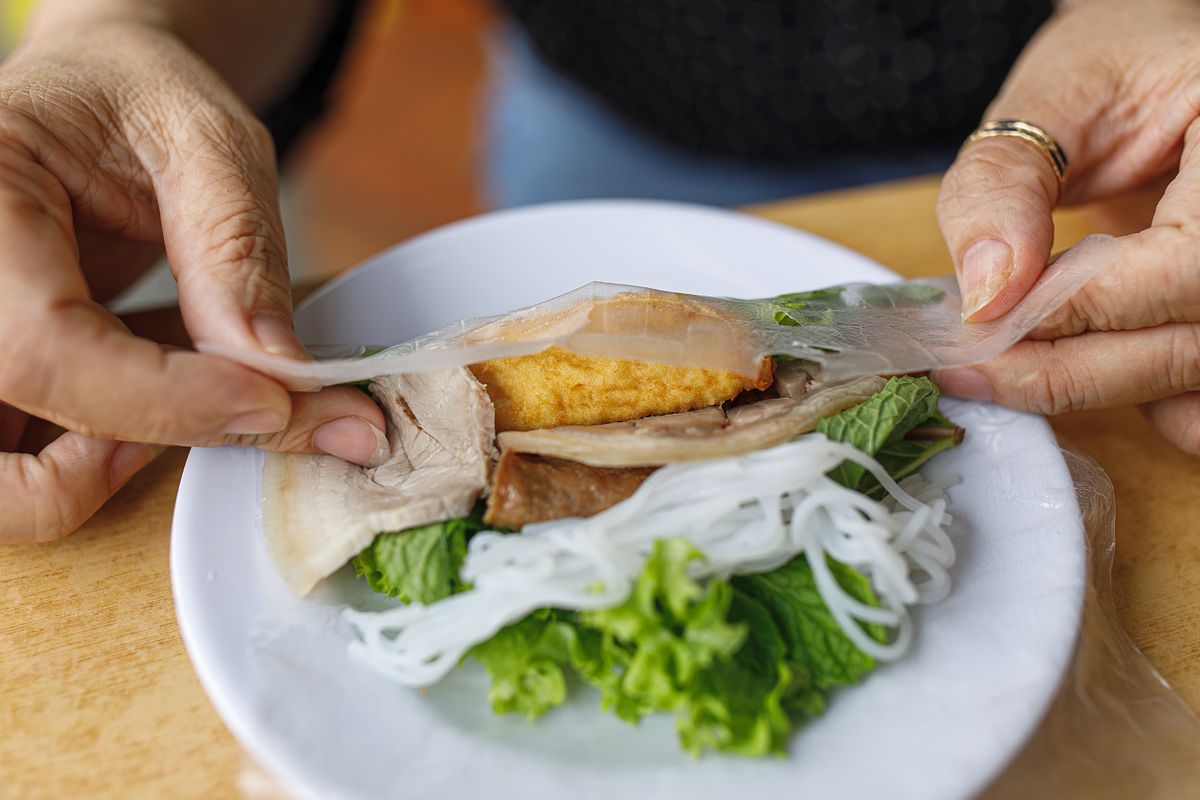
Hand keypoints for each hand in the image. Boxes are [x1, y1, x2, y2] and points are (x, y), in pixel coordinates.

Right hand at [0, 19, 384, 542]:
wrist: (95, 97)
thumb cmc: (137, 96)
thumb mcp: (208, 142)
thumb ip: (236, 253)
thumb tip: (281, 375)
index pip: (43, 346)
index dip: (164, 401)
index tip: (275, 403)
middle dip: (122, 457)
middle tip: (224, 409)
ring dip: (84, 479)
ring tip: (170, 409)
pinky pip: (14, 465)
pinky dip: (83, 468)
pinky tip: (148, 411)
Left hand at [935, 0, 1199, 454]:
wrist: (1162, 71)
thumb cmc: (1119, 63)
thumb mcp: (1054, 94)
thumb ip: (1005, 186)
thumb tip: (984, 296)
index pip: (1182, 270)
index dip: (1074, 309)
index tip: (978, 323)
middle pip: (1188, 347)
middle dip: (1063, 370)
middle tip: (967, 365)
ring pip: (1194, 390)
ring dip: (1098, 391)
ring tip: (1010, 360)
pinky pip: (1195, 400)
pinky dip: (1132, 393)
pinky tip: (1069, 355)